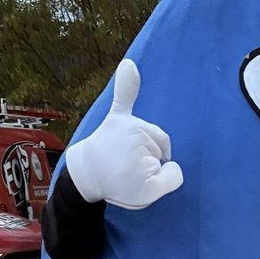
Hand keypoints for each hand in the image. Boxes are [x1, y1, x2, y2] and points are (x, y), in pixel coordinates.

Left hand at [65, 59, 183, 209]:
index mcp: (145, 140)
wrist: (86, 178)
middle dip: (148, 159)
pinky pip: (124, 97)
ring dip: (141, 149)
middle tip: (127, 171)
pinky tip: (129, 66)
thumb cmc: (118, 186)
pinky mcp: (116, 119)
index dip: (157, 171)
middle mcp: (135, 125)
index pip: (166, 156)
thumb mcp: (150, 192)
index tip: (137, 178)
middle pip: (157, 144)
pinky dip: (127, 80)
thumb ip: (172, 177)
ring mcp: (125, 120)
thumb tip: (171, 160)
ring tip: (121, 160)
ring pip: (148, 135)